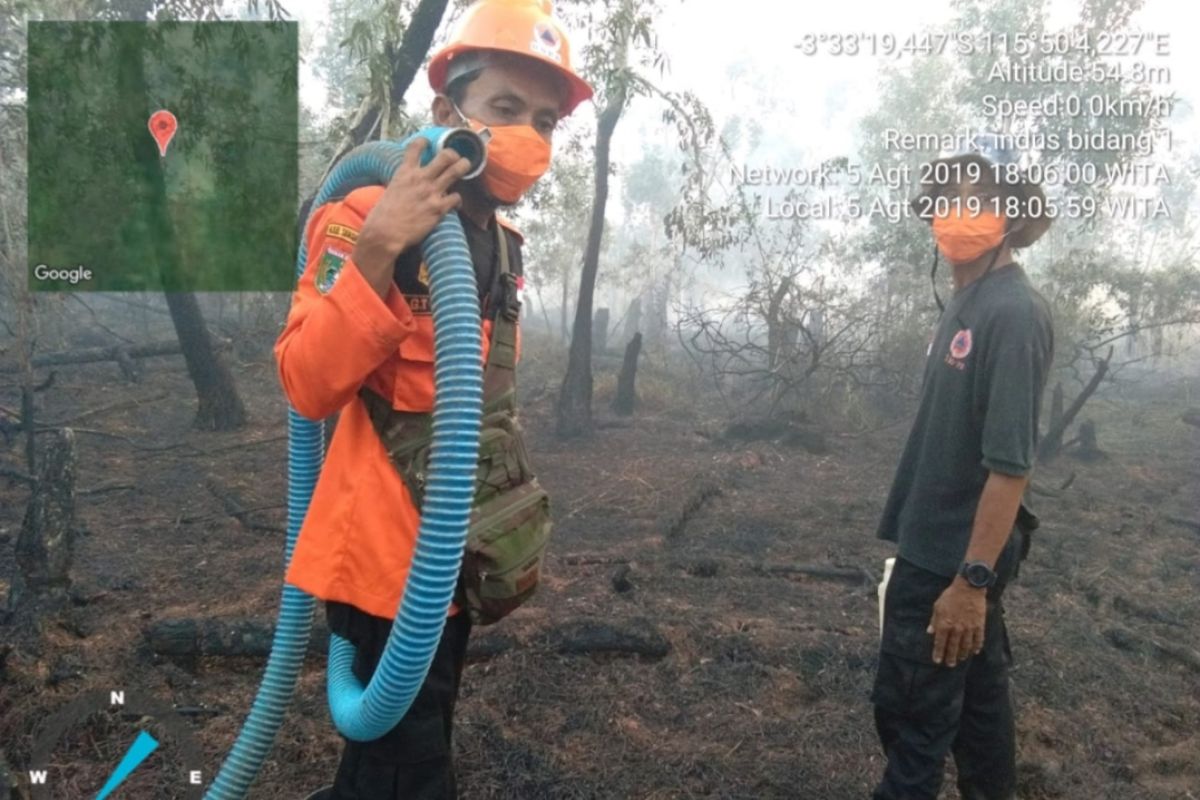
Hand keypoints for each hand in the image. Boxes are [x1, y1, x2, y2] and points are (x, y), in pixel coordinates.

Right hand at [352, 139, 471, 295]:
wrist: (385, 232)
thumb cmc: (383, 215)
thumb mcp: (390, 190)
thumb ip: (402, 183)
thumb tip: (406, 183)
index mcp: (405, 172)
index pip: (416, 146)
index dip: (424, 142)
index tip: (428, 143)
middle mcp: (420, 178)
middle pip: (445, 156)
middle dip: (452, 154)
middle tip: (454, 158)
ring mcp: (431, 192)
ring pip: (456, 170)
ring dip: (463, 167)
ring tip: (465, 166)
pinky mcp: (438, 208)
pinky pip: (456, 197)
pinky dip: (458, 200)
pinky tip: (455, 203)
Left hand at [927, 577, 986, 666]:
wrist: (968, 588)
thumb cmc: (951, 596)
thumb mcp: (937, 606)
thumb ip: (934, 621)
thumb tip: (930, 632)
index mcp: (944, 624)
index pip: (940, 643)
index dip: (939, 653)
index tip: (937, 661)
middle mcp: (956, 629)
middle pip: (953, 648)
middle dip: (951, 657)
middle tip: (950, 664)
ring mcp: (969, 628)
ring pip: (966, 646)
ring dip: (963, 654)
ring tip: (961, 659)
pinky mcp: (979, 625)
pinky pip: (978, 640)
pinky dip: (976, 647)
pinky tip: (974, 651)